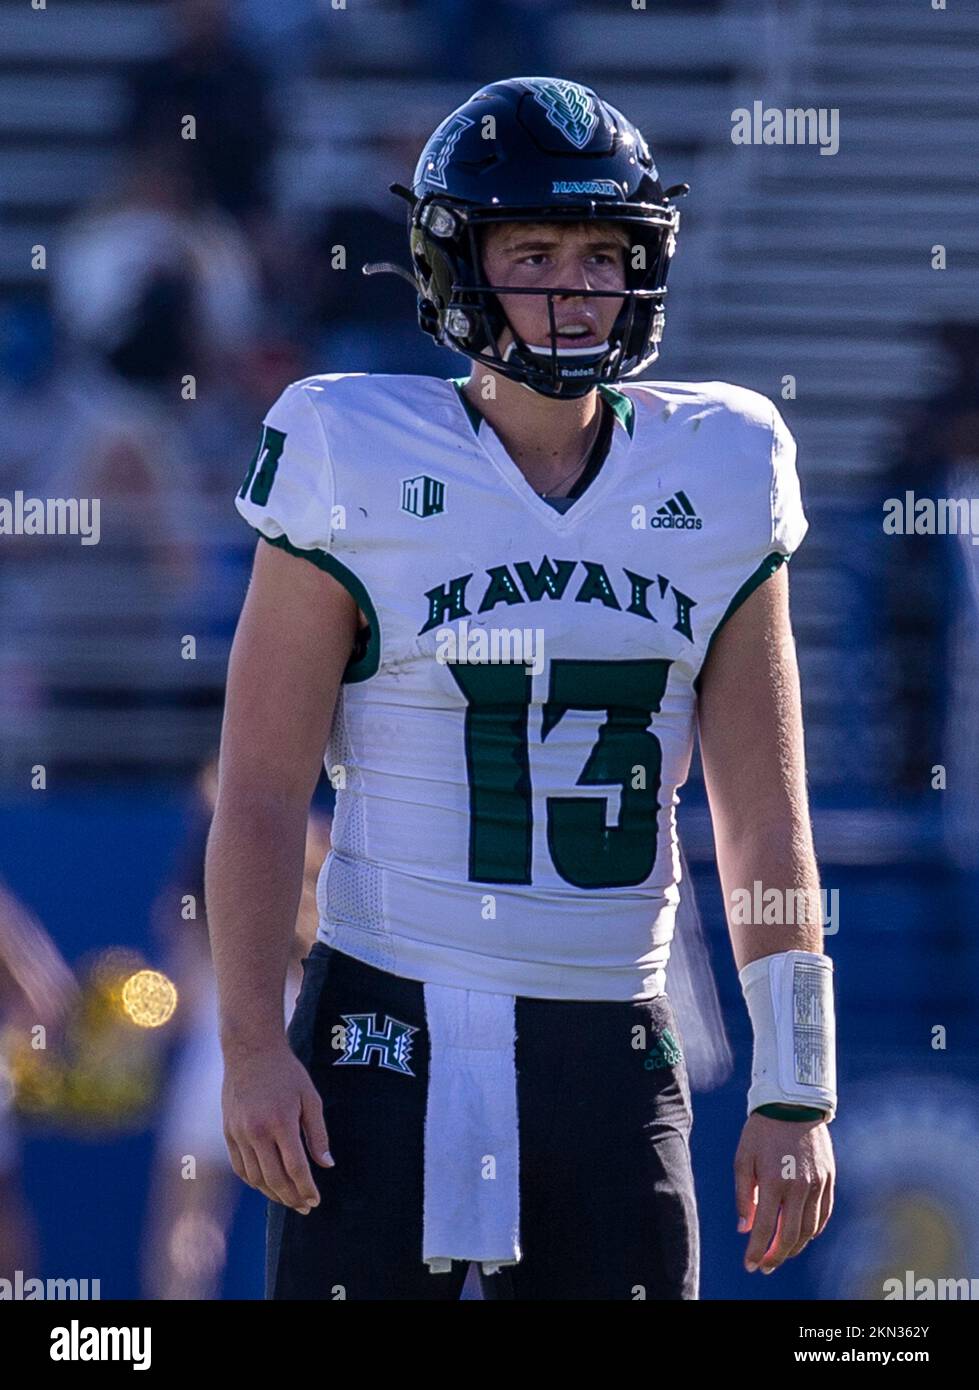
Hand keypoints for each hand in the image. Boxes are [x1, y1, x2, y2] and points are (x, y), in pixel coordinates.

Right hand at [222, 1040, 333, 1213]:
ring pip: (254, 1177)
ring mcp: (239, 1133)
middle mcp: (256, 1131)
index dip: (306, 1188)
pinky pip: (239, 1166)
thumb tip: (326, 1165)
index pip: (295, 1167)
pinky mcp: (228, 1132)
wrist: (251, 1051)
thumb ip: (318, 1134)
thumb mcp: (310, 1098)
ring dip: (272, 1194)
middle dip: (291, 1197)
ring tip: (288, 1198)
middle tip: (304, 1207)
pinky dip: (253, 1181)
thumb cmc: (286, 1073)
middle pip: (274, 1179)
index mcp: (281, 1121)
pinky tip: (267, 1185)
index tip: (315, 1200)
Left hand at [734, 1110, 834, 1274]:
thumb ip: (743, 1196)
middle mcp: (799, 1186)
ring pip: (810, 1229)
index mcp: (774, 1181)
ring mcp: (817, 1184)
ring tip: (781, 1253)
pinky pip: (824, 1214)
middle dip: (776, 1255)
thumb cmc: (762, 1131)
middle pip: (790, 1235)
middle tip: (765, 1266)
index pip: (765, 1227)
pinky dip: (814, 1230)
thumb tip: (745, 1229)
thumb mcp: (743, 1158)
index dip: (757, 1250)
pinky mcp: (829, 1179)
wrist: (793, 1104)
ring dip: (795, 1246)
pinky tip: (802, 1235)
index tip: (749, 1265)